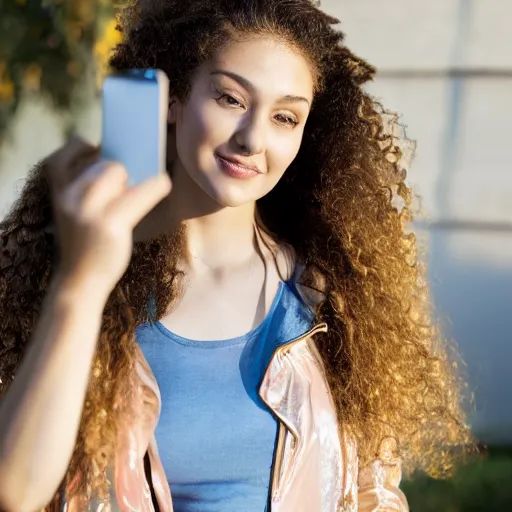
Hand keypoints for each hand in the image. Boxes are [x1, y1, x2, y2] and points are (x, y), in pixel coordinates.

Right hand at [44, 136, 171, 295]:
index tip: (100, 149)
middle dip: (122, 170)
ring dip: (138, 177)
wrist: (79, 283)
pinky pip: (141, 192)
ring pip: (118, 171)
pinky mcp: (110, 223)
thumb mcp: (77, 214)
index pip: (64, 154)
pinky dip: (156, 186)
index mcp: (59, 193)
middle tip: (133, 182)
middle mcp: (70, 198)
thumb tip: (125, 166)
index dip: (82, 147)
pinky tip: (164, 184)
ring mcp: (88, 210)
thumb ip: (91, 191)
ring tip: (151, 182)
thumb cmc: (85, 246)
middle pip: (105, 164)